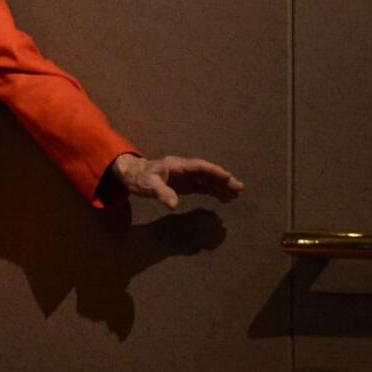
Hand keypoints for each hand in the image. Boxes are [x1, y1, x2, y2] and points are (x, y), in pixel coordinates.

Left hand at [110, 153, 243, 209]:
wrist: (131, 176)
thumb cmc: (139, 178)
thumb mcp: (148, 185)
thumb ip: (162, 193)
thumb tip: (174, 205)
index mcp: (178, 165)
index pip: (201, 167)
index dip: (214, 172)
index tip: (228, 178)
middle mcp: (185, 169)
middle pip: (208, 173)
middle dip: (223, 179)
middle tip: (239, 188)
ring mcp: (186, 177)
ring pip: (207, 180)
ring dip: (221, 186)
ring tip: (236, 195)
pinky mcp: (185, 185)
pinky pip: (203, 187)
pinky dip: (214, 192)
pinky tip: (224, 198)